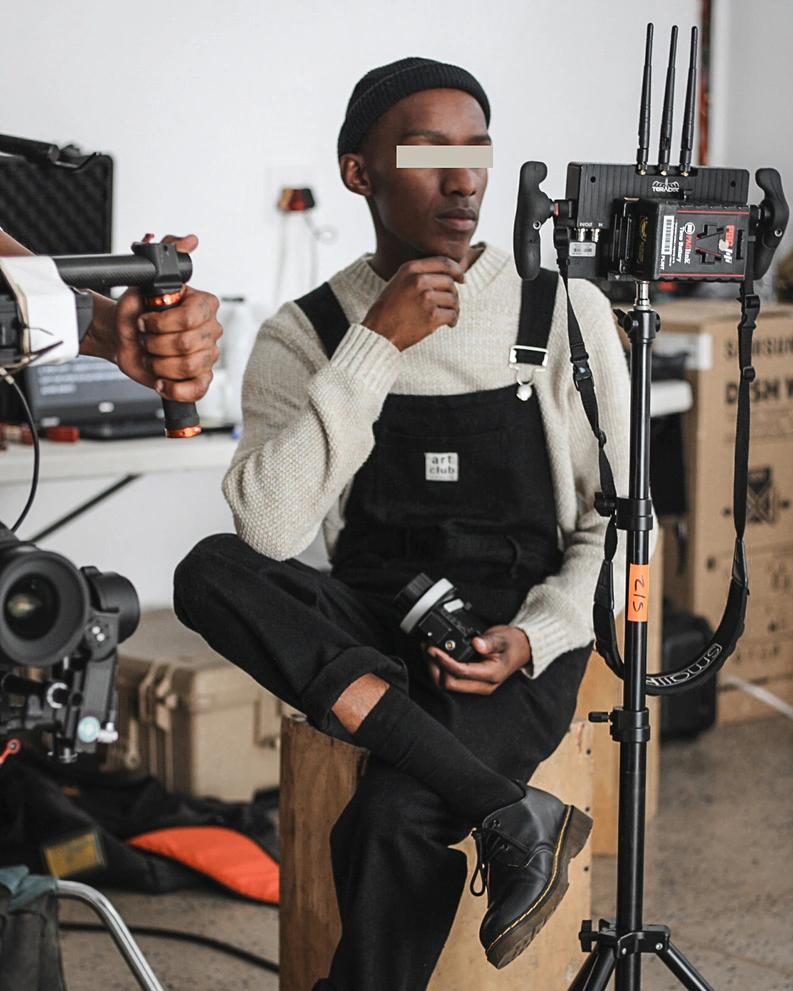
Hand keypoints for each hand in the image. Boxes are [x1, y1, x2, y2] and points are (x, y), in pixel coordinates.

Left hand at [82, 234, 221, 402]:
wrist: (122, 337)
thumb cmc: (135, 310)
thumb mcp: (145, 278)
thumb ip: (166, 252)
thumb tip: (189, 241)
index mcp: (204, 306)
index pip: (190, 319)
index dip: (161, 323)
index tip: (144, 319)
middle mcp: (210, 331)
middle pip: (186, 345)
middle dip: (154, 343)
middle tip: (144, 337)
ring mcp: (207, 356)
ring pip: (188, 367)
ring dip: (158, 362)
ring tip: (150, 354)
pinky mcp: (199, 379)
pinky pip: (196, 389)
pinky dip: (173, 387)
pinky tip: (160, 379)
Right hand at [362, 256, 464, 350]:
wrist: (379, 332)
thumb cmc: (389, 309)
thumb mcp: (399, 282)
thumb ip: (419, 274)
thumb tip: (448, 274)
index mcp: (411, 269)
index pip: (444, 262)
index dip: (457, 270)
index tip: (462, 278)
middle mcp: (419, 281)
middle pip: (450, 282)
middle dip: (453, 293)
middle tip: (450, 303)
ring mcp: (426, 299)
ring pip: (453, 299)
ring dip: (454, 308)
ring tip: (448, 315)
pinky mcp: (432, 317)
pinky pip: (453, 315)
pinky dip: (453, 321)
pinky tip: (449, 324)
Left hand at [425, 625, 531, 694]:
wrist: (521, 649)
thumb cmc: (512, 643)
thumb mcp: (502, 638)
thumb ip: (489, 641)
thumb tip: (477, 643)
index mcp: (491, 675)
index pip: (461, 672)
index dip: (444, 661)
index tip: (433, 649)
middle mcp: (483, 685)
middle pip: (449, 683)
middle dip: (435, 666)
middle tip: (428, 648)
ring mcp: (477, 686)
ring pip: (447, 684)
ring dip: (435, 668)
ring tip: (428, 649)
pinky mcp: (472, 682)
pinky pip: (451, 680)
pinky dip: (440, 668)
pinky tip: (435, 655)